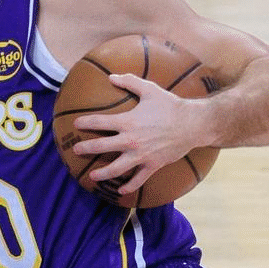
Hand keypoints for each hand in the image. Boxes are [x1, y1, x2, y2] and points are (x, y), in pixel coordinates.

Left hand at [71, 73, 202, 194]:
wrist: (193, 124)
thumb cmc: (170, 106)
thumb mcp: (150, 90)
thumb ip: (129, 82)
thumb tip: (111, 76)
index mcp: (127, 121)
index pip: (99, 122)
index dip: (85, 123)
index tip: (76, 124)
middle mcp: (131, 140)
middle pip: (101, 146)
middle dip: (86, 148)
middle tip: (76, 150)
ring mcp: (141, 155)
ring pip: (116, 168)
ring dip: (102, 173)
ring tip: (92, 176)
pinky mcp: (152, 165)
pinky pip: (138, 179)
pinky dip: (129, 186)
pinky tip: (120, 191)